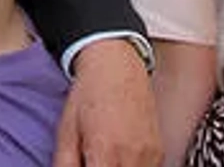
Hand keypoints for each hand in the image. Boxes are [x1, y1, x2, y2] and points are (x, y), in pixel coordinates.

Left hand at [54, 39, 160, 166]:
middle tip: (91, 160)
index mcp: (105, 151)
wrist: (117, 66)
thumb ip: (65, 164)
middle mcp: (132, 156)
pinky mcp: (159, 152)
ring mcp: (149, 155)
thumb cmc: (89, 94)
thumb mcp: (66, 131)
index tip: (84, 166)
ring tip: (103, 158)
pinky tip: (118, 157)